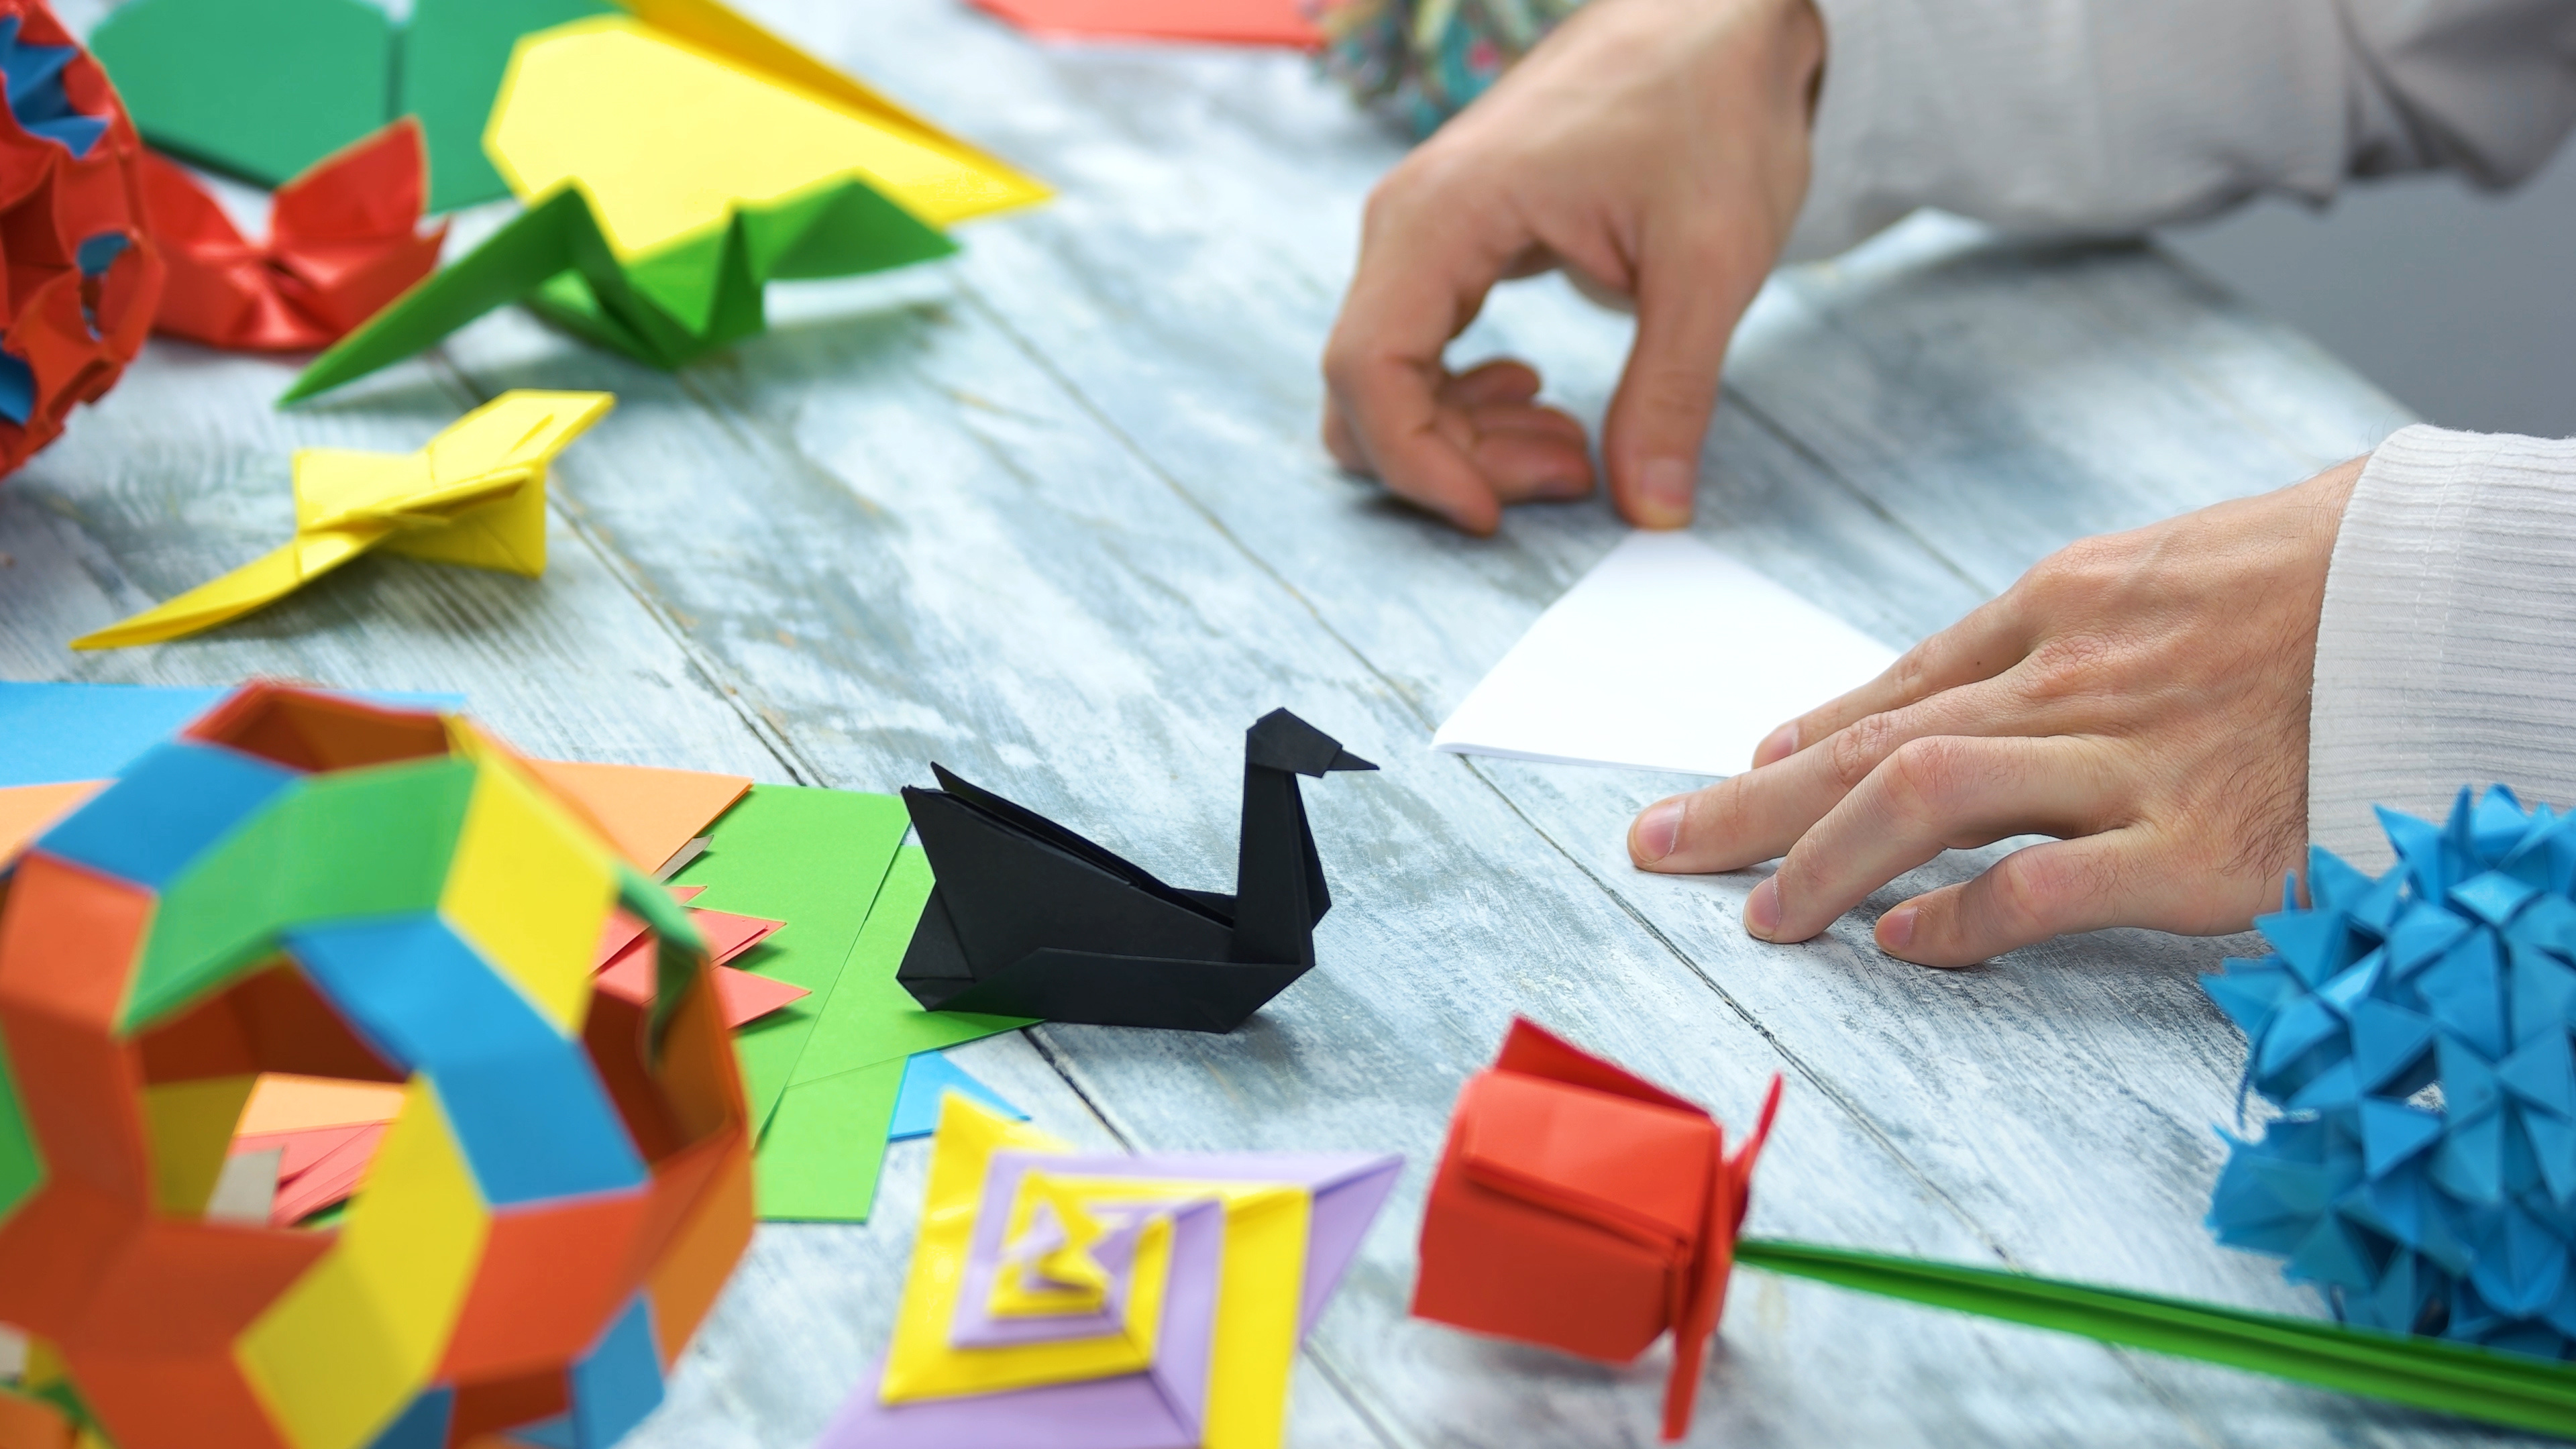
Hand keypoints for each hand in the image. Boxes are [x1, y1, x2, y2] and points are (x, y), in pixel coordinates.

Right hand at [1321, 0, 1823, 534]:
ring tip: (1579, 444)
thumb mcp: (1710, 263)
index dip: (1418, 464)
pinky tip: (1546, 399)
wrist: (1721, 17)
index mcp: (1443, 214)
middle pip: (1368, 390)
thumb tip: (1651, 512)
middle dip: (1457, 460)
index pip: (1367, 370)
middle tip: (1578, 475)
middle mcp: (1408, 222)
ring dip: (1467, 439)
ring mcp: (1424, 231)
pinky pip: (1421, 350)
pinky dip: (1470, 401)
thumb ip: (1671, 393)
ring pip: (1390, 380)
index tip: (1497, 519)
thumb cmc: (1712, 109)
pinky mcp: (1454, 243)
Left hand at [1626, 460, 2364, 965]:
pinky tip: (1902, 949)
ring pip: (1928, 797)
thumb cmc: (2318, 575)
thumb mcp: (2166, 568)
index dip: (1804, 738)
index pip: (1898, 685)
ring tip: (1753, 913)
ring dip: (1820, 860)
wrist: (2457, 590)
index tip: (1739, 775)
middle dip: (1751, 802)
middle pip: (1874, 743)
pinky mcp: (2199, 845)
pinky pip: (2046, 886)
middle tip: (1659, 846)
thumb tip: (1941, 683)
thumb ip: (2054, 629)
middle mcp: (2073, 675)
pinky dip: (1963, 921)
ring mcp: (2132, 759)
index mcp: (2064, 602)